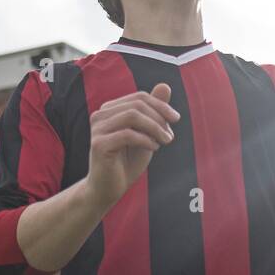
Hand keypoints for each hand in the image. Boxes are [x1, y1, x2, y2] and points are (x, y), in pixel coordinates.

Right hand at [87, 84, 178, 211]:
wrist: (109, 189)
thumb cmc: (127, 161)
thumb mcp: (146, 133)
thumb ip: (154, 111)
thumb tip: (165, 85)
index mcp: (110, 109)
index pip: (139, 97)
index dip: (161, 106)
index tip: (176, 119)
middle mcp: (100, 115)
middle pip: (137, 104)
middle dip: (159, 117)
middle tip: (170, 136)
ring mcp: (97, 129)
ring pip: (132, 116)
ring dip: (155, 128)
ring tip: (165, 141)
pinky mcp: (99, 144)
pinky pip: (128, 134)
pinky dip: (146, 140)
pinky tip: (153, 148)